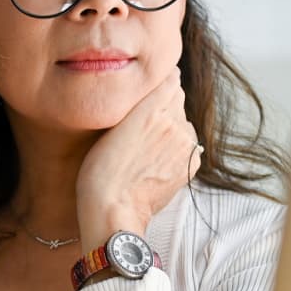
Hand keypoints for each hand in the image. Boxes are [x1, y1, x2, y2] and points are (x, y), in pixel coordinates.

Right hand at [75, 68, 201, 251]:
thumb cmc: (100, 171)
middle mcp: (175, 123)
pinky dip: (175, 147)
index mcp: (152, 108)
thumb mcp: (109, 126)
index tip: (142, 93)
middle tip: (136, 127)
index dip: (156, 84)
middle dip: (162, 107)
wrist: (114, 211)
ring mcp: (186, 144)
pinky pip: (187, 144)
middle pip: (176, 100)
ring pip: (182, 122)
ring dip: (169, 127)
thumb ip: (139, 101)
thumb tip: (163, 80)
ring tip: (143, 146)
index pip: (169, 79)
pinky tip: (154, 160)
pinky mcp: (190, 164)